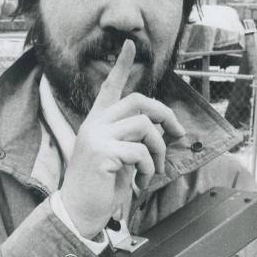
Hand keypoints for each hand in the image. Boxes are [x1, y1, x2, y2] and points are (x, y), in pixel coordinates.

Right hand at [59, 39, 184, 237]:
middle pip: (138, 102)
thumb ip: (133, 139)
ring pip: (144, 126)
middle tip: (178, 134)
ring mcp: (97, 137)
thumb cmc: (99, 187)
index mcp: (97, 122)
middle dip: (165, 115)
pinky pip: (141, 151)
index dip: (121, 65)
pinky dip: (149, 168)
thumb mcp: (119, 158)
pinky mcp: (102, 153)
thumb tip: (162, 130)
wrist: (77, 212)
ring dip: (160, 149)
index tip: (129, 44)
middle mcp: (95, 124)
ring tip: (154, 169)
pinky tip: (141, 181)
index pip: (109, 87)